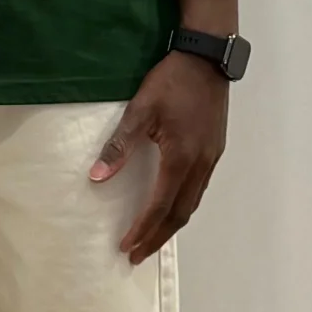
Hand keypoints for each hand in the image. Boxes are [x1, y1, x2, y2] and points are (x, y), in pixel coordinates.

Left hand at [89, 52, 228, 263]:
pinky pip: (199, 188)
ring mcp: (211, 157)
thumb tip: (97, 177)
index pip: (160, 205)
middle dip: (158, 237)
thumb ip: (119, 146)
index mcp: (181, 157)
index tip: (127, 246)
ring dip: (172, 224)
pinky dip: (184, 206)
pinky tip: (172, 207)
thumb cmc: (172, 81)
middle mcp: (200, 164)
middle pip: (180, 213)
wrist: (207, 57)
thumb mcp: (140, 111)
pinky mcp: (215, 149)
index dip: (143, 229)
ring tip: (152, 238)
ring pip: (193, 203)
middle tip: (137, 255)